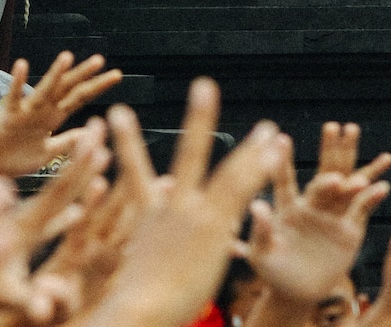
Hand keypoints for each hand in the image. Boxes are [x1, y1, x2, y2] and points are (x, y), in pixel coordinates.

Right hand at [0, 53, 122, 176]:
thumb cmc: (13, 158)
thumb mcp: (47, 152)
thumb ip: (68, 142)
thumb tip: (92, 133)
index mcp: (52, 117)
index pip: (78, 97)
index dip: (97, 86)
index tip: (116, 74)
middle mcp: (41, 110)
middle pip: (66, 89)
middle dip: (83, 75)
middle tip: (101, 60)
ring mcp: (25, 112)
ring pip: (43, 90)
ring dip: (55, 74)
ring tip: (67, 57)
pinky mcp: (8, 117)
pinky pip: (13, 97)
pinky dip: (16, 82)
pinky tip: (22, 66)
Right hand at [83, 79, 288, 326]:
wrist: (138, 309)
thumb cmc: (130, 302)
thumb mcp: (127, 266)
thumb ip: (133, 241)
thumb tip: (138, 224)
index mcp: (147, 215)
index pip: (134, 170)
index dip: (126, 141)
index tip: (117, 113)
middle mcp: (172, 206)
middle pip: (188, 152)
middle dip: (199, 118)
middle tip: (205, 86)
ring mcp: (195, 213)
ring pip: (228, 172)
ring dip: (252, 149)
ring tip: (269, 128)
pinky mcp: (214, 227)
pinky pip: (241, 191)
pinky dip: (258, 171)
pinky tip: (274, 154)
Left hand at [243, 127, 390, 311]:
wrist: (298, 293)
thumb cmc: (272, 273)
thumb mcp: (262, 255)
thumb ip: (261, 231)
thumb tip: (256, 205)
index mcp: (286, 208)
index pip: (284, 180)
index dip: (283, 161)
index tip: (281, 138)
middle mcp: (311, 205)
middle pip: (322, 173)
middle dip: (329, 151)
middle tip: (334, 127)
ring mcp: (332, 216)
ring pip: (346, 184)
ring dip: (354, 162)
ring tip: (357, 137)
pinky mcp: (350, 230)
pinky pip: (362, 210)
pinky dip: (372, 197)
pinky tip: (382, 184)